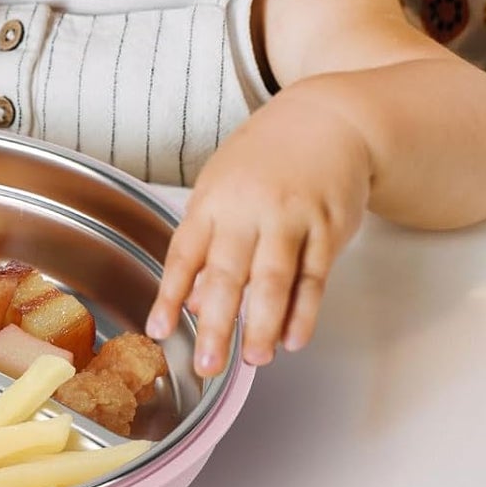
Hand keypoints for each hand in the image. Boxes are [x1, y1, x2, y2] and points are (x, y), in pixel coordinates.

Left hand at [145, 91, 372, 376]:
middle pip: (228, 275)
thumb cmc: (265, 160)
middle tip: (207, 366)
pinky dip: (303, 313)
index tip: (158, 331)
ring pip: (274, 281)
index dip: (170, 295)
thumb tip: (195, 303)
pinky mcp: (328, 228)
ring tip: (252, 359)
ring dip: (262, 325)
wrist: (327, 121)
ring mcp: (291, 218)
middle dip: (216, 326)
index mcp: (213, 200)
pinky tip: (292, 339)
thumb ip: (208, 244)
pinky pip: (314, 278)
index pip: (184, 254)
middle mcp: (248, 210)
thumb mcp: (222, 188)